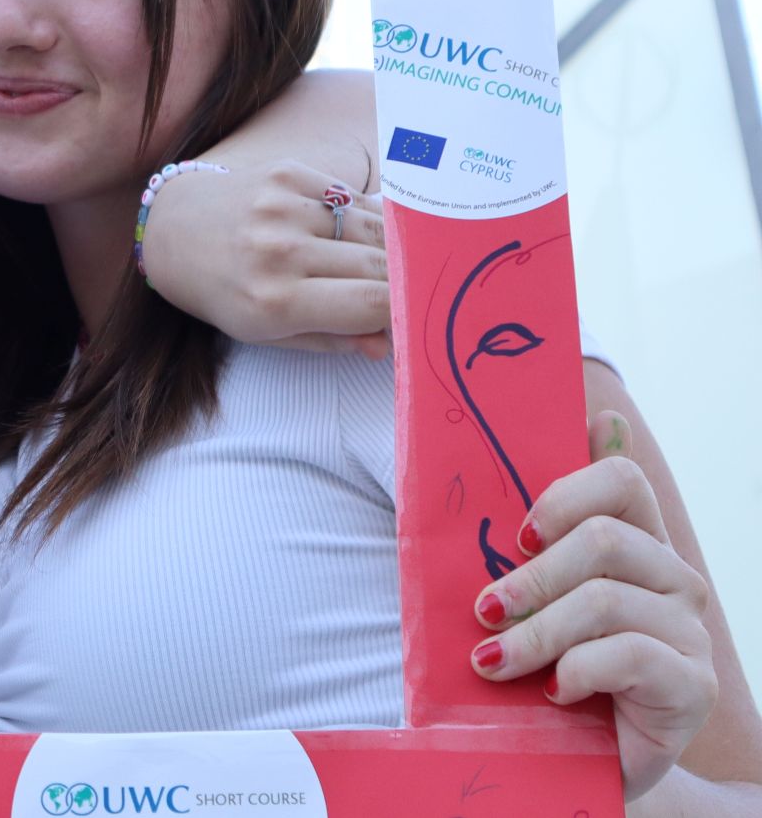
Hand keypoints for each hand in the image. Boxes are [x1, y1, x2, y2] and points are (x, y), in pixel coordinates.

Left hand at [140, 160, 389, 357]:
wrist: (174, 231)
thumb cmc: (225, 291)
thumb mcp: (267, 333)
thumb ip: (332, 340)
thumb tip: (388, 343)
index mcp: (275, 300)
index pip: (371, 303)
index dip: (403, 310)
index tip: (414, 314)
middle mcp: (280, 250)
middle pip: (378, 265)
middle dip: (400, 280)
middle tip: (407, 289)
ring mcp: (283, 205)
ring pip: (371, 226)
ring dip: (387, 246)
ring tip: (384, 260)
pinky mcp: (286, 173)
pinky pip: (350, 195)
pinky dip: (362, 214)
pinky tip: (354, 230)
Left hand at [469, 411, 717, 799]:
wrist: (580, 758)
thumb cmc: (546, 666)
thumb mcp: (531, 596)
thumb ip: (541, 529)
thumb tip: (586, 421)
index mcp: (636, 541)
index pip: (621, 479)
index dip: (564, 496)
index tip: (519, 536)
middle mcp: (672, 577)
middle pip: (603, 540)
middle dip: (530, 578)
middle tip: (484, 613)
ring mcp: (689, 630)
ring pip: (604, 600)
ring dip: (535, 634)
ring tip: (494, 663)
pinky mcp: (694, 684)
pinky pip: (628, 655)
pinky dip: (575, 672)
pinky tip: (555, 691)